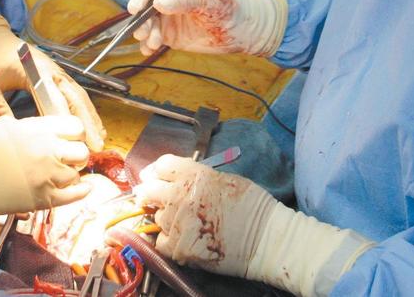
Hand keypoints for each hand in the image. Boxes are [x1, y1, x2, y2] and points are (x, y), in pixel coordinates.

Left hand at [0, 0, 105, 150]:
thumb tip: (11, 132)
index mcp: (35, 70)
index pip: (55, 98)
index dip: (66, 120)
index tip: (75, 140)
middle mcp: (51, 70)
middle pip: (75, 97)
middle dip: (86, 121)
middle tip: (96, 145)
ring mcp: (56, 71)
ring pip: (79, 95)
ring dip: (90, 116)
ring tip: (100, 138)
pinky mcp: (56, 74)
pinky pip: (74, 92)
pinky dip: (85, 108)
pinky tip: (92, 123)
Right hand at [0, 114, 91, 235]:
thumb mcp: (5, 125)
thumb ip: (32, 127)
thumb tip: (49, 131)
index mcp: (36, 130)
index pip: (75, 127)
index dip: (73, 133)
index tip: (68, 138)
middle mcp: (45, 152)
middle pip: (81, 151)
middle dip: (76, 153)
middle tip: (66, 157)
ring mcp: (45, 177)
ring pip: (77, 174)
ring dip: (72, 173)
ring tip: (63, 173)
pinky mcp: (41, 200)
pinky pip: (74, 196)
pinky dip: (81, 191)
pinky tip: (83, 188)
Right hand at [127, 0, 287, 56]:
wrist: (244, 30)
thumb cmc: (230, 7)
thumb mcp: (210, 2)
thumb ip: (186, 2)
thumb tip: (159, 2)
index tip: (135, 8)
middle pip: (145, 6)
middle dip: (140, 19)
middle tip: (142, 31)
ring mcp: (169, 18)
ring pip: (147, 24)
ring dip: (145, 33)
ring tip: (154, 43)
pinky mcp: (171, 36)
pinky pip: (153, 40)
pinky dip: (147, 46)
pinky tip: (149, 51)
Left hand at [136, 155, 374, 296]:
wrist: (266, 238)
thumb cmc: (252, 206)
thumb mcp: (224, 179)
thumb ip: (198, 177)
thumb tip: (177, 178)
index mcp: (195, 175)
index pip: (162, 165)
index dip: (154, 170)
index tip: (152, 176)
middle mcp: (182, 196)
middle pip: (149, 190)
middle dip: (147, 193)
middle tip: (148, 198)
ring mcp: (179, 223)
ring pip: (158, 218)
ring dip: (166, 218)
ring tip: (184, 222)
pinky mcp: (180, 248)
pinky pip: (162, 242)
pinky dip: (168, 241)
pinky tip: (182, 239)